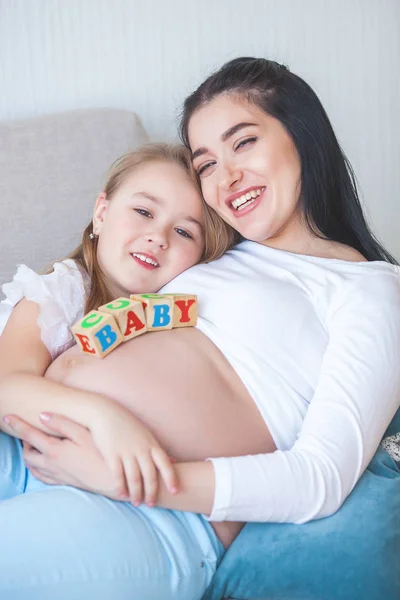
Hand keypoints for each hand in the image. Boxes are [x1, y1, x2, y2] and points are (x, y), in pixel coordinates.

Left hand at [4, 414, 129, 499]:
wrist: (114, 482)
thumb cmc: (102, 455)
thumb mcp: (85, 433)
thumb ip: (62, 423)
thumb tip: (41, 415)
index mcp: (54, 450)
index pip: (29, 436)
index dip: (17, 425)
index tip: (6, 416)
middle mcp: (51, 465)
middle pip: (27, 454)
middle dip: (23, 441)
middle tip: (27, 429)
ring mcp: (56, 476)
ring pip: (33, 466)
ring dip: (29, 454)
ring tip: (34, 444)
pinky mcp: (64, 482)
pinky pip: (41, 476)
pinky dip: (37, 466)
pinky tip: (44, 461)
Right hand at [78, 403, 178, 506]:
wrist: (105, 414)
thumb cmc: (128, 425)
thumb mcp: (146, 435)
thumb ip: (157, 450)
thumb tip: (174, 461)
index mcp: (151, 444)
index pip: (165, 464)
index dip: (171, 478)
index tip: (175, 491)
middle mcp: (141, 449)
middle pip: (150, 476)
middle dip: (151, 492)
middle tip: (151, 504)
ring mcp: (126, 452)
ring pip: (135, 479)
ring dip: (136, 493)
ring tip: (136, 502)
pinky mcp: (112, 455)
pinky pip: (118, 476)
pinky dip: (121, 487)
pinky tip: (122, 495)